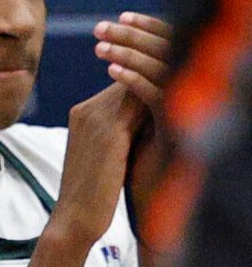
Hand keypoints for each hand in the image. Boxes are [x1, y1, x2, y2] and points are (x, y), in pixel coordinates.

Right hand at [49, 11, 173, 250]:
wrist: (74, 219)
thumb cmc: (93, 195)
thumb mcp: (109, 155)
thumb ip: (124, 130)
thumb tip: (151, 116)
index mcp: (83, 114)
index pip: (122, 80)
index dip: (147, 69)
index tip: (174, 59)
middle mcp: (87, 109)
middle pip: (129, 73)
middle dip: (156, 62)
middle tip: (188, 47)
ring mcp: (95, 117)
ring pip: (136, 81)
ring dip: (162, 71)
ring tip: (192, 63)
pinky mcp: (108, 131)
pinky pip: (140, 99)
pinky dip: (162, 89)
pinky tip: (188, 87)